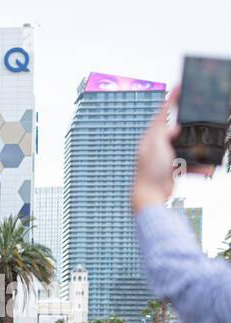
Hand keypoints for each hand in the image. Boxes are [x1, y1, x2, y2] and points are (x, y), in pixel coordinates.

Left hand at [133, 87, 214, 212]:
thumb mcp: (155, 147)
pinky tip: (207, 169)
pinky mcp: (172, 169)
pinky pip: (189, 164)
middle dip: (191, 125)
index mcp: (150, 138)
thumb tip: (174, 126)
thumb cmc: (150, 172)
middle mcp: (157, 146)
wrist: (150, 197)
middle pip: (178, 130)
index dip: (171, 101)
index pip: (162, 115)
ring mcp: (166, 158)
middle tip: (201, 114)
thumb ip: (162, 133)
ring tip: (210, 147)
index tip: (179, 87)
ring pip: (187, 148)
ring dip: (199, 151)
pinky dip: (198, 167)